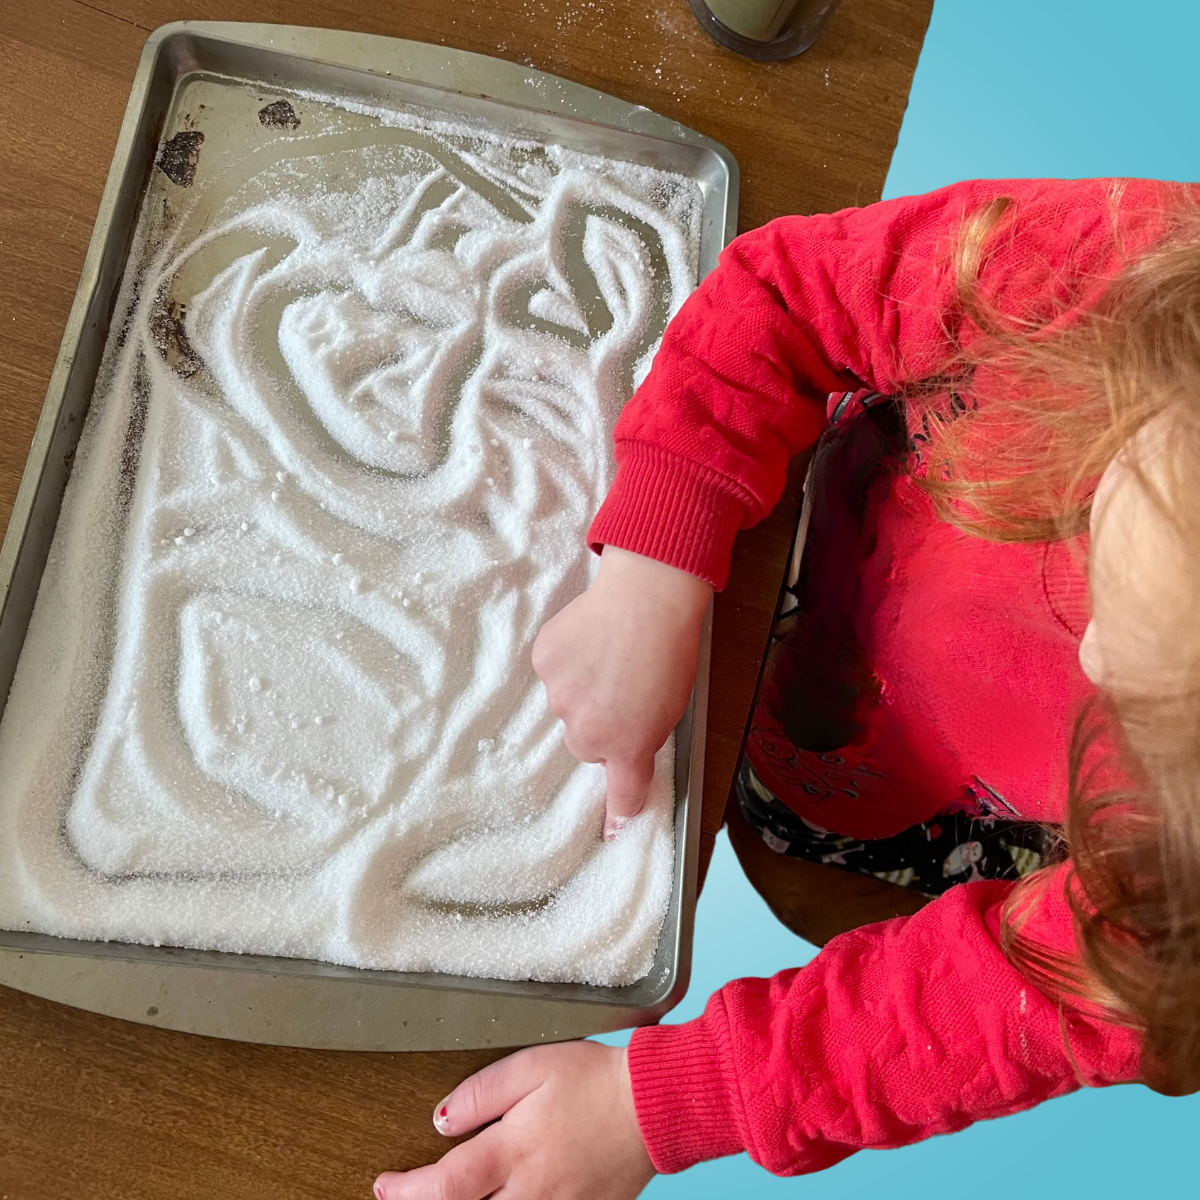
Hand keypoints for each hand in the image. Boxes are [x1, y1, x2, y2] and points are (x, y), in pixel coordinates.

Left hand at [373, 1042, 654, 1199]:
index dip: (406, 1191)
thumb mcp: (532, 1065)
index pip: (443, 1187)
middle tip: (408, 1195)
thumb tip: (441, 1121)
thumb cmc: (594, 1079)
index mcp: (513, 1150)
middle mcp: (531, 1190)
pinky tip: (507, 1198)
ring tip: (455, 1196)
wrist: (654, 1104)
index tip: (384, 1185)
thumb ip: (482, 1092)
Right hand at [532, 546, 711, 833]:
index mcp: (628, 746)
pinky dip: (567, 662)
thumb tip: (627, 757)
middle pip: (586, 743)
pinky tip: (589, 641)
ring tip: (610, 657)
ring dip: (582, 690)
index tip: (615, 832)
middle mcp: (588, 731)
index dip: (618, 813)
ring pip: (566, 706)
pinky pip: (553, 673)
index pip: (621, 793)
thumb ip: (644, 740)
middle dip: (600, 724)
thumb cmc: (670, 651)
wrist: (648, 597)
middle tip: (624, 691)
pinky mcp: (544, 663)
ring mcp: (560, 697)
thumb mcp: (671, 708)